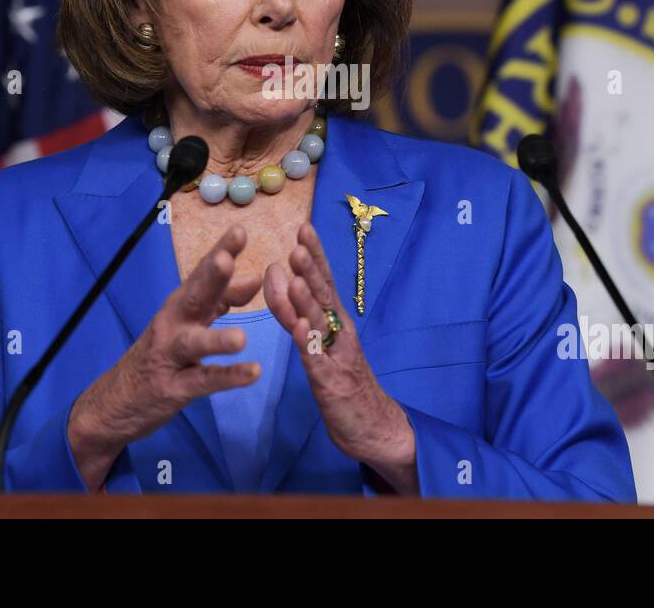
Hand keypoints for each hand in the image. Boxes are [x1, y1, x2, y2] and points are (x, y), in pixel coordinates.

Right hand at [67, 225, 259, 490]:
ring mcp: (170, 356)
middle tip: (226, 260)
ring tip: (242, 338)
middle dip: (210, 278)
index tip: (239, 230)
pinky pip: (202, 382)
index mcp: (180, 305)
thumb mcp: (189, 322)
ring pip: (193, 344)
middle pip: (192, 297)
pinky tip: (253, 373)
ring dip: (216, 339)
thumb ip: (222, 300)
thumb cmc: (162, 355)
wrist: (115, 402)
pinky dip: (227, 377)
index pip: (201, 273)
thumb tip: (256, 277)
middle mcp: (172, 324)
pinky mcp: (172, 388)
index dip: (220, 252)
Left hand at [263, 222, 418, 494]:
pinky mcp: (330, 382)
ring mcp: (336, 355)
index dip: (314, 254)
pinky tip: (300, 328)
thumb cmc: (341, 379)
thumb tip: (280, 274)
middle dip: (312, 267)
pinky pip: (318, 359)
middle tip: (300, 240)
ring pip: (321, 322)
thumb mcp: (314, 339)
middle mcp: (339, 331)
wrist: (372, 426)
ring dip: (308, 298)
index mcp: (334, 320)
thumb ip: (295, 310)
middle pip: (325, 293)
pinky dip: (309, 342)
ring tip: (297, 275)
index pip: (323, 281)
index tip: (304, 226)